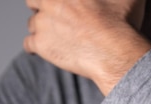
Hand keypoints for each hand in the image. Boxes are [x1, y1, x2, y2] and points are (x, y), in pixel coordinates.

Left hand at [23, 0, 150, 95]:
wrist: (115, 51)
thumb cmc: (122, 21)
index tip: (60, 4)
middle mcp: (50, 1)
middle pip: (34, 1)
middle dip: (41, 7)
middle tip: (52, 16)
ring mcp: (43, 23)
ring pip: (32, 24)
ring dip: (40, 28)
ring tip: (52, 36)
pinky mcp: (41, 44)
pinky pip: (28, 44)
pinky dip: (33, 47)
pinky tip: (39, 50)